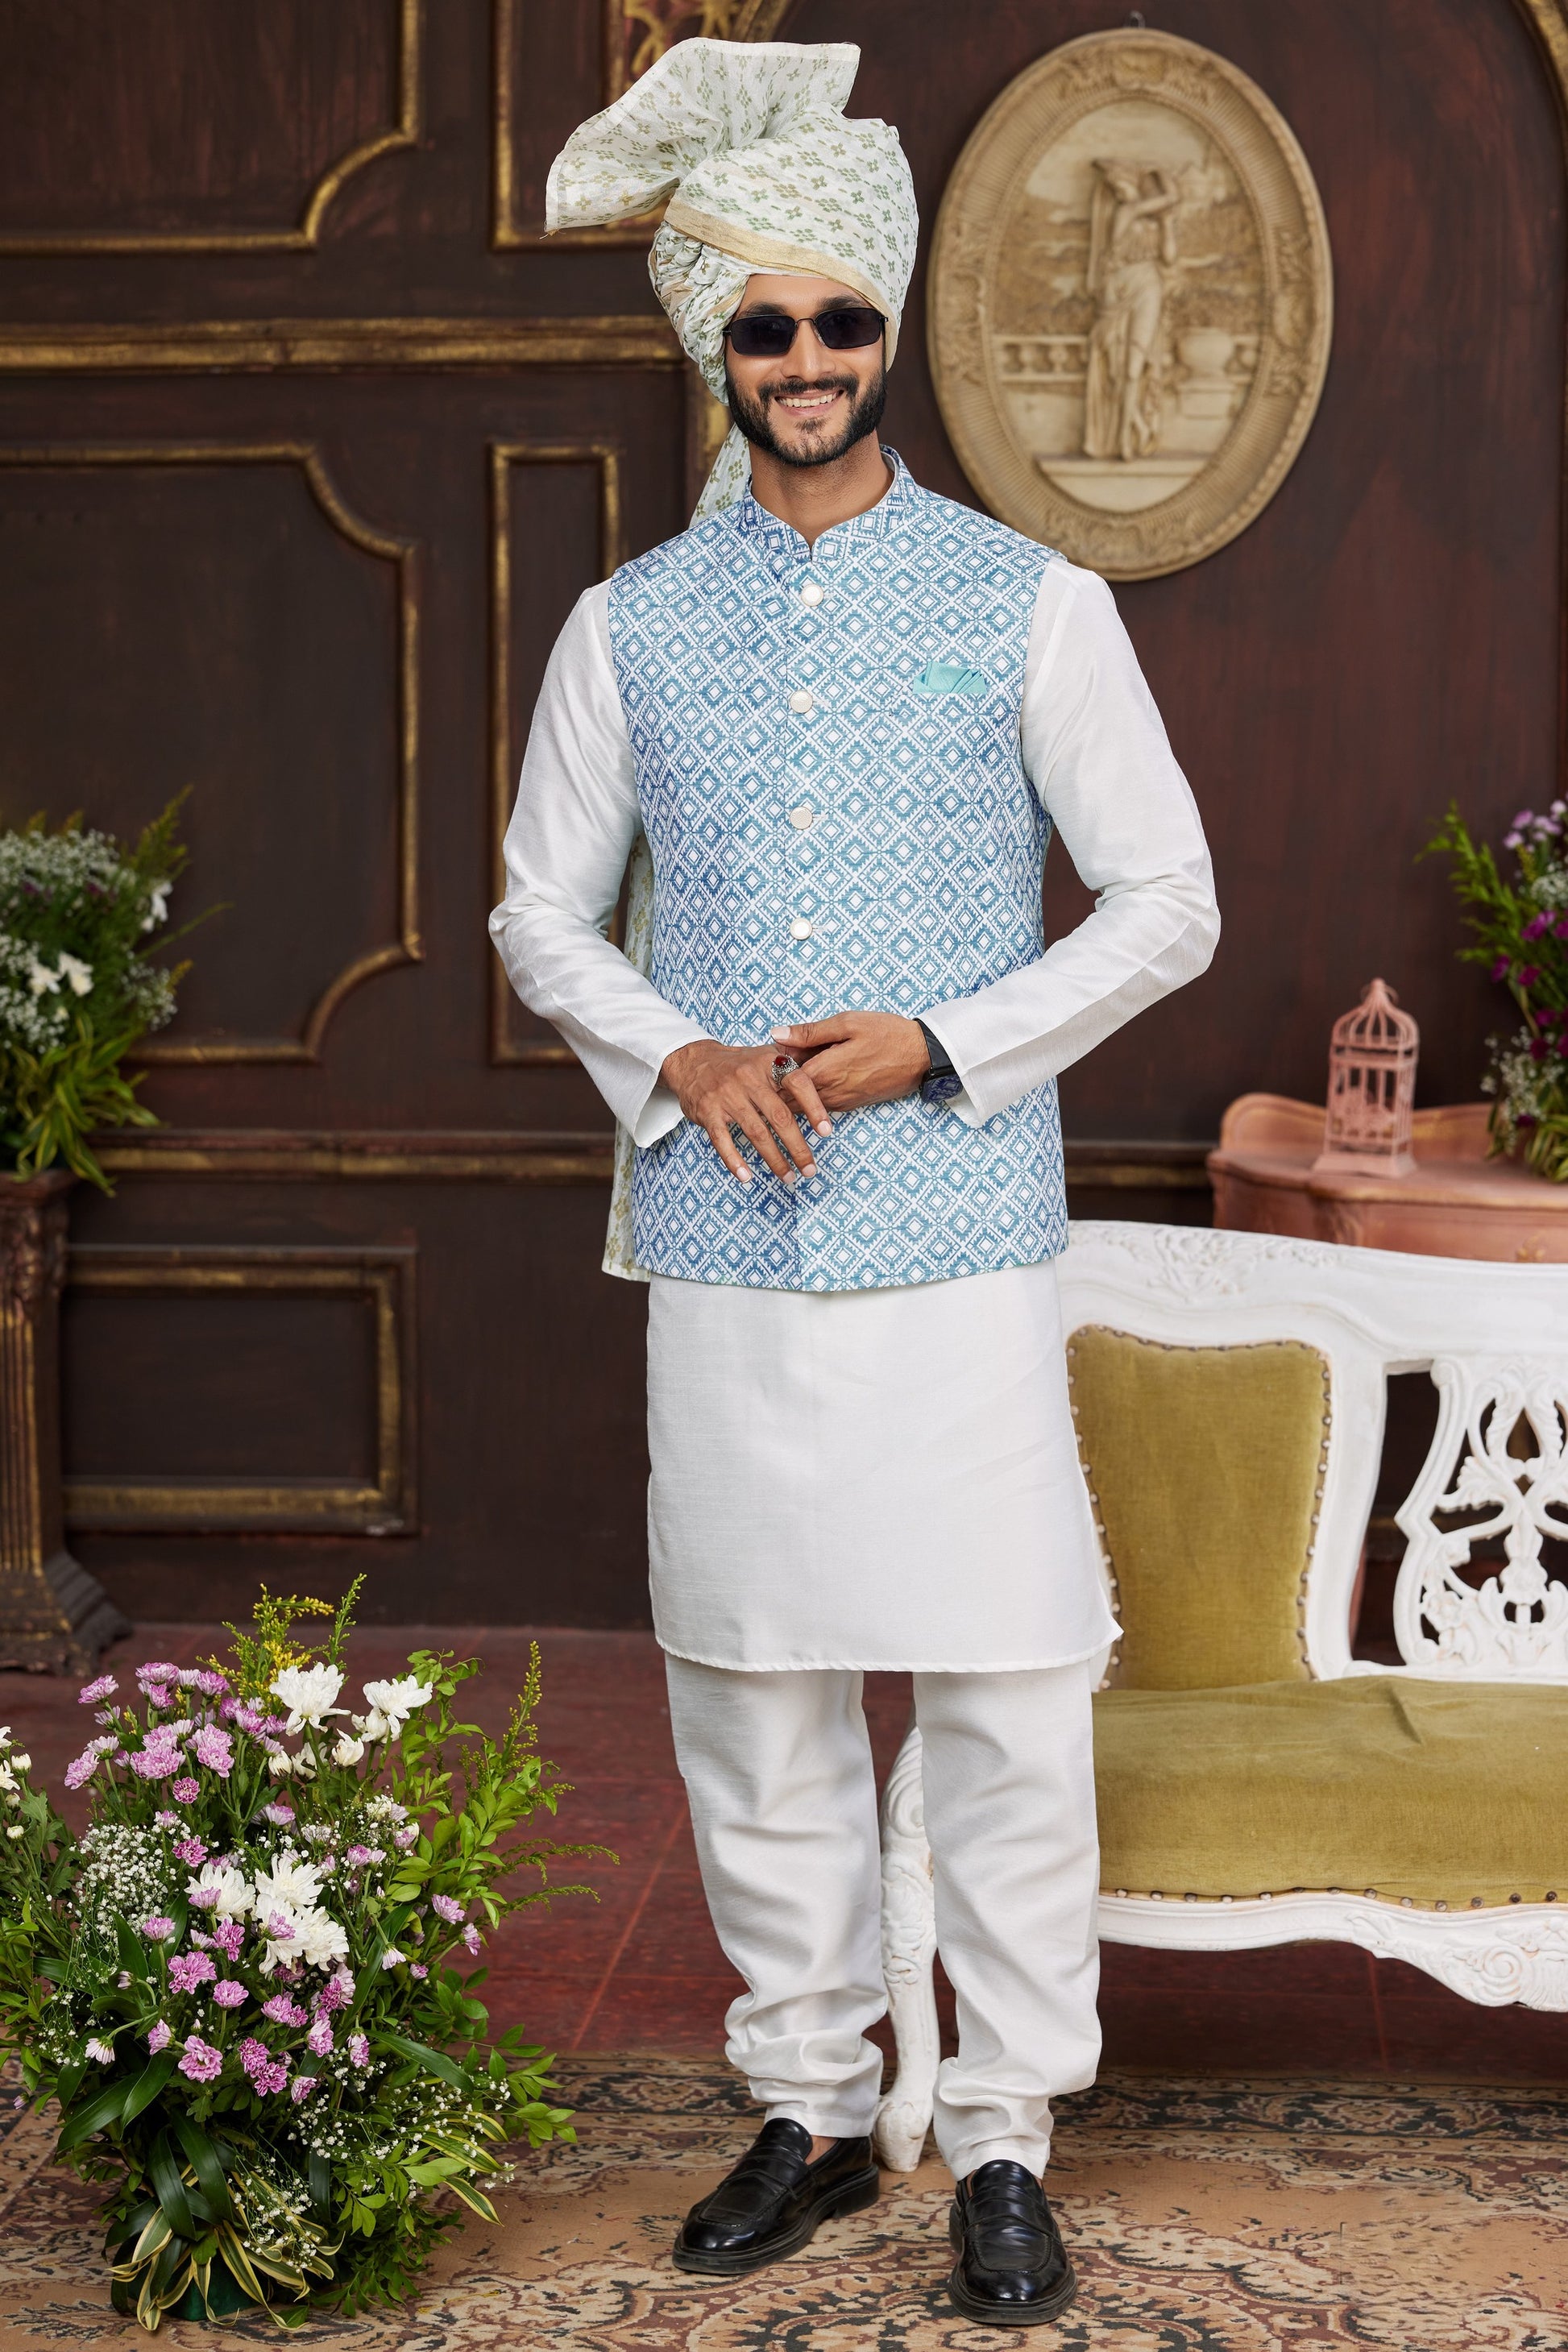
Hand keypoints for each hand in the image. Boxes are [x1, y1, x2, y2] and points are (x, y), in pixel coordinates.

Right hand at [660, 1039, 828, 1185]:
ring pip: (756, 1133)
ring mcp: (726, 1096)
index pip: (798, 1083)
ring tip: (788, 1177)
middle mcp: (748, 1078)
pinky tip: (747, 1177)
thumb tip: (829, 1079)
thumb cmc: (739, 1065)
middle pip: (780, 1117)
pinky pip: (722, 1141)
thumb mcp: (766, 1056)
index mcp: (767, 1064)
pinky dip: (735, 1161)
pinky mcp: (708, 1112)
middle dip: (797, 1147)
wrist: (694, 1061)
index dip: (814, 1107)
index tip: (826, 1132)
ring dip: (774, 1159)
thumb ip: (793, 1066)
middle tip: (810, 1169)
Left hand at [768, 1012, 931, 1113]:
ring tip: (780, 1078)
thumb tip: (777, 1033)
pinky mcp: (850, 1105)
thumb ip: (809, 1032)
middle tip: (762, 1073)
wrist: (923, 1057)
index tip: (758, 1059)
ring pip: (802, 1106)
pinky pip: (819, 1106)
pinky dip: (807, 1098)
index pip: (781, 1078)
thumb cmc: (887, 1034)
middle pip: (788, 1098)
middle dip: (773, 1087)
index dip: (767, 1069)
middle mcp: (830, 1092)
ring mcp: (841, 1102)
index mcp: (825, 1070)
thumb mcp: (848, 1023)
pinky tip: (807, 1081)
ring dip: (789, 1095)